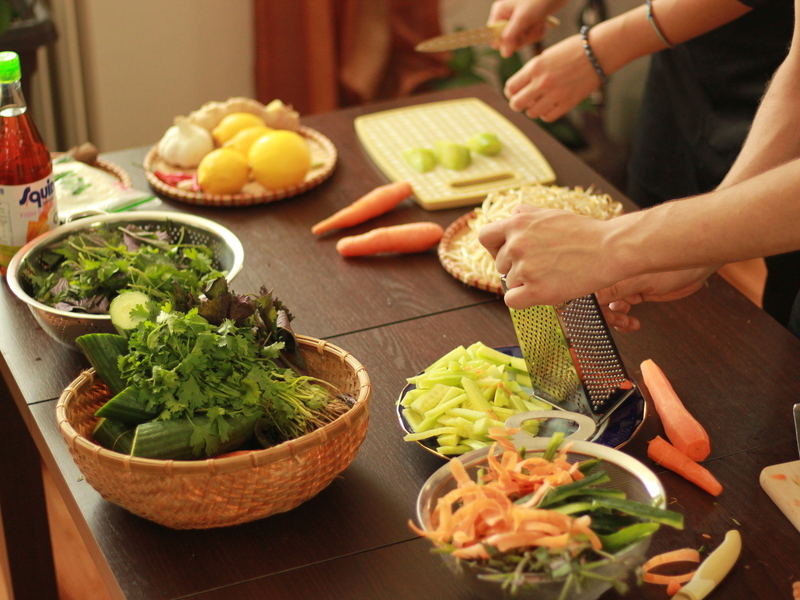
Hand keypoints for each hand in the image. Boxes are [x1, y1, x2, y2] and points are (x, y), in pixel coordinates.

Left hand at [479, 204, 618, 307]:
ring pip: (510, 283)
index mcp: (518, 224)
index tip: (508, 253)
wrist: (609, 249)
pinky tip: (542, 291)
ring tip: (552, 274)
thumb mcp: (551, 214)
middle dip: (516, 267)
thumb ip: (527, 214)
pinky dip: (523, 300)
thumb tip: (514, 214)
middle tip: (542, 266)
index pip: (485, 237)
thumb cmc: (585, 233)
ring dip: (526, 282)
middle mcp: (516, 245)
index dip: (495, 247)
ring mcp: (525, 268)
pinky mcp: (535, 291)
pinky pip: (512, 301)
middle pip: (500, 265)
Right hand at [489, 0, 561, 57]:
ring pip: (520, 41)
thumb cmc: (539, 0)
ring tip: (538, 22)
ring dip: (532, 35)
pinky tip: (541, 23)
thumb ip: (511, 37)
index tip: (517, 38)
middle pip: (508, 41)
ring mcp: (517, 21)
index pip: (494, 36)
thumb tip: (504, 54)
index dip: (505, 42)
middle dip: (522, 37)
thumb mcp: (523, 19)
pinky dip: (537, 33)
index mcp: (500, 12)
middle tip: (531, 26)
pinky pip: (529, 38)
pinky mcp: (527, 24)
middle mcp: (506, 17)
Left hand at [504, 34, 599, 121]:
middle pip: (516, 104)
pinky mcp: (567, 104)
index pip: (511, 88)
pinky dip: (545, 114)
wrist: (599, 52)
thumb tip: (520, 87)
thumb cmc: (573, 50)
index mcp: (535, 67)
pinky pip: (547, 117)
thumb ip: (532, 71)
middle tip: (523, 101)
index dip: (511, 91)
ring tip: (539, 102)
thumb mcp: (546, 55)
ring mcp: (555, 95)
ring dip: (533, 109)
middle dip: (517, 103)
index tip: (515, 92)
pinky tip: (550, 106)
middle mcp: (542, 82)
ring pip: (531, 113)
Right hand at [596, 267, 716, 331]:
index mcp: (613, 266)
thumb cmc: (674, 264)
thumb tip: (593, 299)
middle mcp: (617, 275)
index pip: (592, 287)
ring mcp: (627, 284)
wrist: (698, 265)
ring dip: (616, 318)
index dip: (592, 303)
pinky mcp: (638, 292)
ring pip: (611, 306)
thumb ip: (616, 289)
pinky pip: (624, 309)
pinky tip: (633, 323)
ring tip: (627, 323)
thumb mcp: (642, 280)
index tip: (599, 316)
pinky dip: (625, 319)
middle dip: (606, 314)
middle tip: (618, 321)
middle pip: (599, 299)